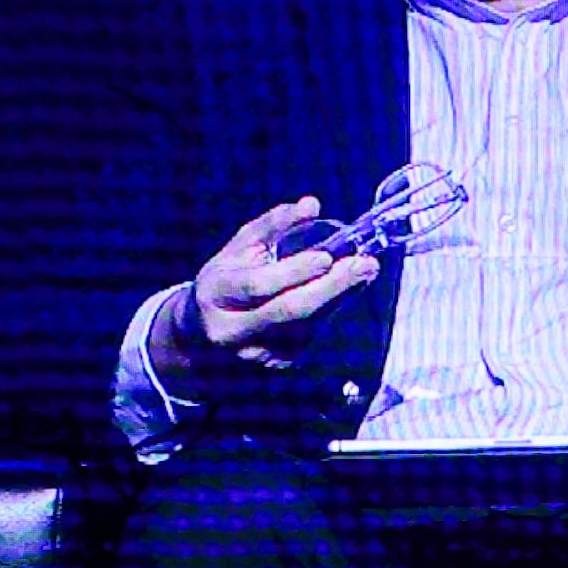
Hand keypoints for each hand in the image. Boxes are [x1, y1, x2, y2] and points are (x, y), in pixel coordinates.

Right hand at [181, 196, 386, 369]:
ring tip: (363, 272)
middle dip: (331, 287)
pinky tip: (344, 290)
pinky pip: (312, 334)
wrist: (204, 329)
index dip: (293, 272)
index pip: (258, 285)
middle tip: (364, 265)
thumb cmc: (227, 278)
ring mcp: (257, 352)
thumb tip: (312, 204)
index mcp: (217, 294)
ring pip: (308, 325)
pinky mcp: (278, 362)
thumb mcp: (240, 247)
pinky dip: (331, 310)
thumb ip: (275, 224)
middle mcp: (233, 330)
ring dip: (339, 297)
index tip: (326, 256)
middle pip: (290, 311)